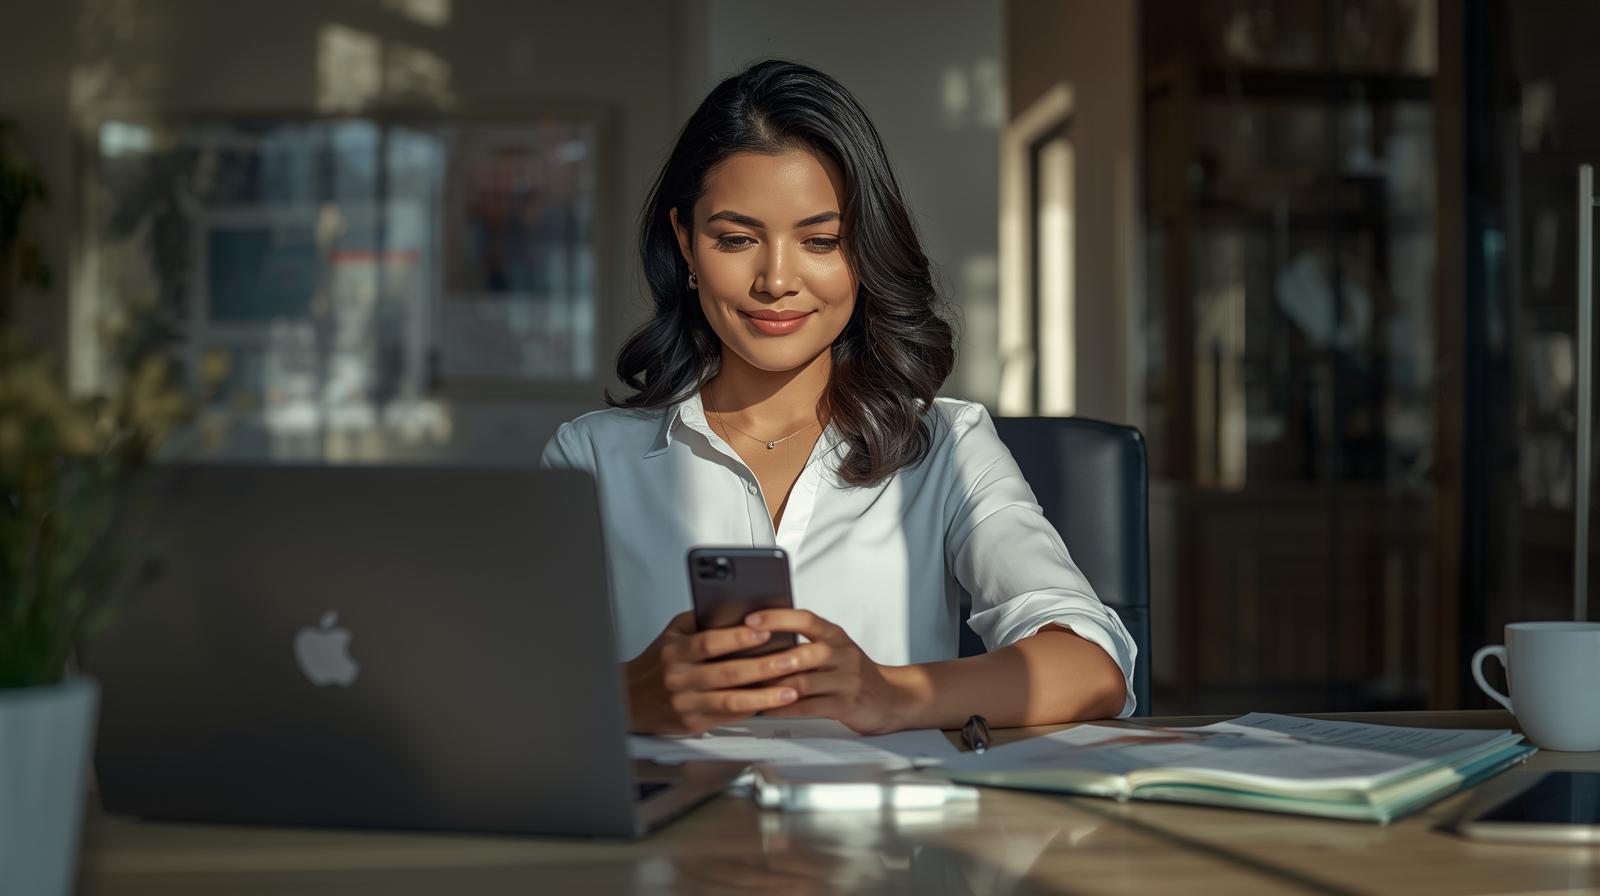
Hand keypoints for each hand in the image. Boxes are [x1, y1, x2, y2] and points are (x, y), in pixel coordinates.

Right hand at [623, 611, 801, 734]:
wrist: (631, 698)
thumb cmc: (659, 662)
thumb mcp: (673, 633)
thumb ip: (702, 620)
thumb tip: (737, 609)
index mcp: (675, 652)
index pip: (709, 642)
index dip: (738, 638)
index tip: (764, 632)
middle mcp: (679, 679)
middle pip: (727, 673)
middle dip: (763, 667)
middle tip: (790, 660)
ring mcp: (686, 704)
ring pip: (731, 700)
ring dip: (765, 696)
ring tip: (790, 690)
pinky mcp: (692, 725)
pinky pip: (728, 717)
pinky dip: (752, 710)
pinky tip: (772, 703)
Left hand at [744, 609, 909, 734]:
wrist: (891, 697)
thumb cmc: (852, 672)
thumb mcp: (835, 648)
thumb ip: (805, 642)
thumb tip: (758, 637)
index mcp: (835, 635)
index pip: (805, 619)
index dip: (777, 618)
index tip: (750, 619)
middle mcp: (842, 654)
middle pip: (804, 653)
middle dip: (771, 660)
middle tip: (741, 662)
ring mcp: (846, 680)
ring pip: (804, 682)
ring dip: (772, 688)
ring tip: (748, 689)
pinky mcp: (847, 705)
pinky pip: (809, 707)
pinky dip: (784, 708)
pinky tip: (767, 708)